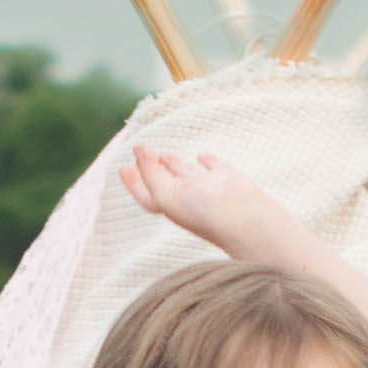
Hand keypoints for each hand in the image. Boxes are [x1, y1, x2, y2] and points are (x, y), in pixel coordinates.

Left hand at [119, 142, 288, 258]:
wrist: (244, 217)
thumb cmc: (203, 211)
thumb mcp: (165, 193)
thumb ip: (150, 172)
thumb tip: (139, 151)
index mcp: (169, 206)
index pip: (146, 192)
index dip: (134, 181)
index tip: (122, 166)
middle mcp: (187, 198)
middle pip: (164, 182)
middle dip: (152, 169)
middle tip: (141, 153)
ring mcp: (208, 188)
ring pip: (187, 174)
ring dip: (175, 164)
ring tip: (164, 153)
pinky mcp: (227, 178)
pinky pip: (214, 167)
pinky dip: (207, 161)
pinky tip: (202, 156)